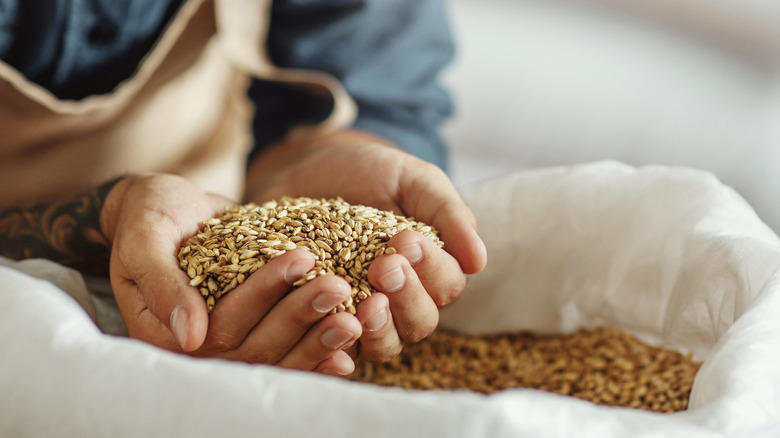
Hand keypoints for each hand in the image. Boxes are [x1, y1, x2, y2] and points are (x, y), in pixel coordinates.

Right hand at [100, 173, 360, 374]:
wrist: (167, 211)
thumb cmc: (148, 217)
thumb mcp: (145, 239)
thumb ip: (163, 284)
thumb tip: (191, 337)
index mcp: (167, 332)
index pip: (223, 323)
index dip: (264, 295)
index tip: (302, 261)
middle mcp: (202, 347)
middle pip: (257, 345)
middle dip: (301, 315)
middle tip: (339, 286)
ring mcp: (231, 343)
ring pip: (279, 353)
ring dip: (319, 338)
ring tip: (357, 315)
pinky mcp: (256, 331)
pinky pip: (289, 349)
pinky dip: (320, 350)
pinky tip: (353, 343)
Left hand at [245, 130, 487, 361]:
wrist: (308, 169)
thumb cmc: (370, 173)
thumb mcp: (414, 180)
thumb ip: (449, 214)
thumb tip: (479, 261)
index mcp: (431, 268)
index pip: (447, 285)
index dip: (432, 268)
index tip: (407, 240)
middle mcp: (402, 299)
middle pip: (421, 321)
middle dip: (407, 297)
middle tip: (384, 266)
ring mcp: (363, 314)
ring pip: (385, 345)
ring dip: (380, 330)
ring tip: (367, 305)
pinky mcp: (323, 321)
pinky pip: (334, 347)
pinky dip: (335, 344)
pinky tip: (331, 327)